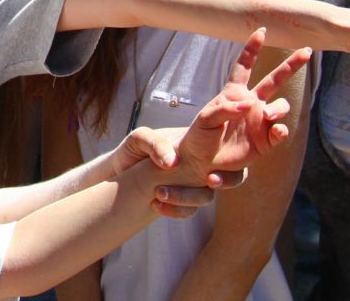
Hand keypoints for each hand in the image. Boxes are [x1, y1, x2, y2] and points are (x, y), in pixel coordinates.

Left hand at [111, 125, 244, 217]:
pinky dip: (176, 210)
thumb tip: (172, 162)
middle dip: (226, 180)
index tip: (214, 173)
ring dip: (187, 196)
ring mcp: (192, 183)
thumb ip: (155, 143)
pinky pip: (190, 211)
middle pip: (231, 175)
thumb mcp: (139, 138)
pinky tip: (155, 204)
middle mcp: (200, 164)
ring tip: (159, 192)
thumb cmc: (132, 149)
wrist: (117, 172)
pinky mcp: (182, 201)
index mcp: (196, 143)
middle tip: (210, 181)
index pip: (226, 148)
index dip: (232, 159)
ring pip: (206, 196)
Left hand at [174, 29, 311, 181]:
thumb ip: (225, 109)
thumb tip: (249, 105)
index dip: (252, 49)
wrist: (202, 161)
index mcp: (234, 92)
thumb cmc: (200, 135)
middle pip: (274, 79)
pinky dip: (281, 129)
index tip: (262, 30)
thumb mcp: (206, 119)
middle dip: (291, 65)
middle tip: (308, 50)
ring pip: (281, 107)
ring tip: (269, 116)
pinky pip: (280, 131)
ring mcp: (260, 121)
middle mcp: (251, 103)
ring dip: (278, 109)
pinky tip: (276, 129)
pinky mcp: (265, 140)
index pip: (244, 66)